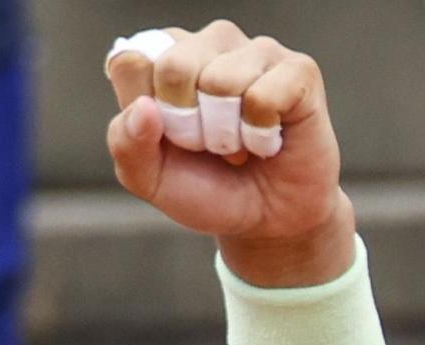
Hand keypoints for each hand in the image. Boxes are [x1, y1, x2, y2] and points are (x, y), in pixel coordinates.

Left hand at [106, 20, 354, 284]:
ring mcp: (257, 51)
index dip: (146, 114)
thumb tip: (143, 107)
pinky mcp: (299, 70)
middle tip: (207, 144)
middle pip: (174, 66)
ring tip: (239, 141)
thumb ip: (126, 144)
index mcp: (165, 57)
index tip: (167, 136)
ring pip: (220, 82)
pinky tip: (267, 139)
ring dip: (226, 134)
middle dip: (186, 125)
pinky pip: (262, 97)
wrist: (266, 221)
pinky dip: (260, 135)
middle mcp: (210, 43)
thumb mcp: (149, 178)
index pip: (131, 62)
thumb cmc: (208, 188)